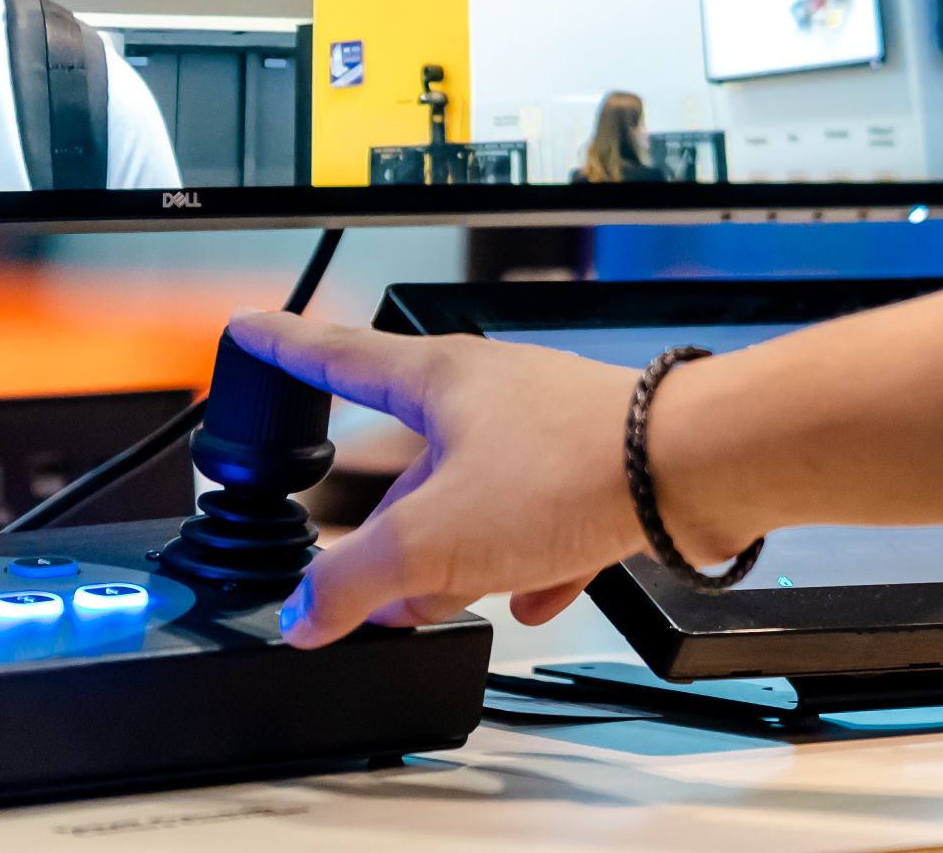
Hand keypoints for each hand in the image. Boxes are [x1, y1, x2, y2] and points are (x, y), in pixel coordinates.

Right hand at [228, 309, 659, 643]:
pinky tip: (535, 596)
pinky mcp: (597, 470)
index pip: (336, 357)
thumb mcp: (431, 540)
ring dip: (459, 557)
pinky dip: (532, 564)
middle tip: (368, 577)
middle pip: (409, 458)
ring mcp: (546, 430)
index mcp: (438, 380)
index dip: (284, 348)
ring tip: (451, 600)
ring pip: (478, 498)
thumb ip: (356, 581)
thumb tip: (308, 611)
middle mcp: (491, 393)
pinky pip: (546, 522)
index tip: (251, 331)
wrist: (691, 471)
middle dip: (389, 527)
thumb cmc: (573, 467)